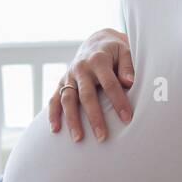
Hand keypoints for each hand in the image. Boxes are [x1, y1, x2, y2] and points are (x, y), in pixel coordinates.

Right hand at [48, 28, 134, 142]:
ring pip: (68, 100)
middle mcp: (81, 68)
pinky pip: (54, 99)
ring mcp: (69, 76)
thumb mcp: (124, 51)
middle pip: (86, 95)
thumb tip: (129, 82)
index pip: (109, 83)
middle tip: (102, 137)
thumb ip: (127, 66)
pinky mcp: (62, 82)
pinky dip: (52, 114)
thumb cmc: (115, 51)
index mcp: (98, 60)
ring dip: (72, 120)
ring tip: (78, 139)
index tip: (127, 119)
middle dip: (94, 117)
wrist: (96, 42)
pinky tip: (55, 130)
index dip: (118, 101)